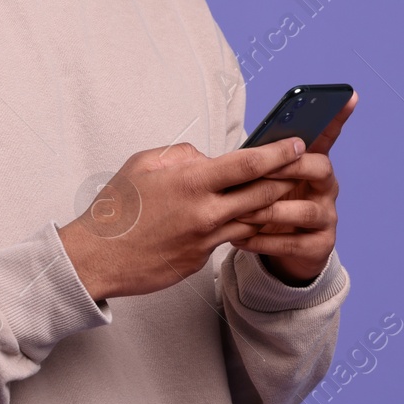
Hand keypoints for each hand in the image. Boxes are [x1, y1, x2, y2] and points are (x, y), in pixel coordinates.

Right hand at [57, 136, 305, 301]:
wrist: (95, 257)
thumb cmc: (117, 206)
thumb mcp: (144, 164)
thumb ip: (182, 156)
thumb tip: (209, 158)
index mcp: (191, 183)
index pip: (249, 164)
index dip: (278, 153)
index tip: (298, 144)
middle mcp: (205, 212)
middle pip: (263, 193)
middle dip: (288, 178)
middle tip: (307, 166)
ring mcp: (205, 240)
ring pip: (254, 220)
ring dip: (274, 206)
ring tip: (291, 192)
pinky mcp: (201, 260)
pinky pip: (233, 239)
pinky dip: (248, 228)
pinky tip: (257, 218)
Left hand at [233, 90, 356, 284]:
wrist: (284, 252)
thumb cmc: (271, 206)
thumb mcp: (266, 181)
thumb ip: (261, 162)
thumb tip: (241, 148)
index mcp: (314, 165)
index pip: (328, 136)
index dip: (337, 118)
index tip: (349, 96)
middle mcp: (326, 188)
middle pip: (320, 168)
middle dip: (292, 166)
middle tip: (263, 171)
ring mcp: (326, 218)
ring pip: (304, 210)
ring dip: (271, 211)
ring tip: (243, 213)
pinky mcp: (320, 246)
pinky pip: (292, 243)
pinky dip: (264, 241)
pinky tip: (241, 239)